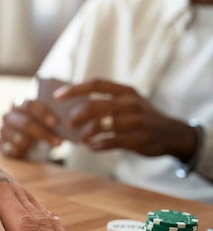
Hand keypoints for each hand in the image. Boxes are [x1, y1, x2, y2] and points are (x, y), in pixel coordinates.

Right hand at [0, 98, 61, 157]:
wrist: (20, 136)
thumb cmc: (36, 123)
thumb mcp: (42, 117)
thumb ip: (50, 116)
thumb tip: (68, 120)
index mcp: (18, 103)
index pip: (28, 105)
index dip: (42, 113)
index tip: (55, 122)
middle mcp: (8, 116)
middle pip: (24, 123)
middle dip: (43, 133)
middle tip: (59, 141)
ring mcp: (3, 131)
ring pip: (19, 138)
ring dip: (37, 144)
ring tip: (52, 147)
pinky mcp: (1, 144)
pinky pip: (11, 149)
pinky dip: (24, 150)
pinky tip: (34, 152)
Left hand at [56, 79, 196, 160]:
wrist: (173, 134)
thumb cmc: (143, 118)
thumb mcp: (130, 102)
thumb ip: (107, 102)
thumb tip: (74, 109)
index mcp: (126, 91)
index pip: (95, 84)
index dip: (74, 89)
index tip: (58, 96)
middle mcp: (130, 103)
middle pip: (93, 106)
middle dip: (76, 116)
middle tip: (70, 124)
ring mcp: (134, 121)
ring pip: (99, 125)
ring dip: (85, 134)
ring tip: (81, 139)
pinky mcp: (136, 139)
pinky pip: (108, 142)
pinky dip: (96, 146)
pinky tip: (92, 147)